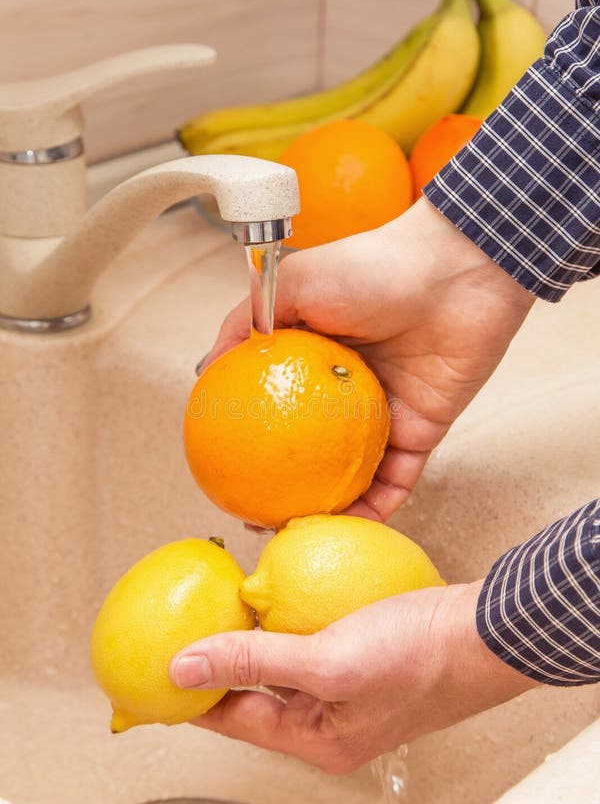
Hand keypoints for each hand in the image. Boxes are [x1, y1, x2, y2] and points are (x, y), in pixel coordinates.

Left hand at [170, 582, 535, 773]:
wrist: (486, 628)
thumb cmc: (422, 656)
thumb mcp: (327, 662)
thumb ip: (252, 662)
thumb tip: (185, 667)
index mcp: (320, 739)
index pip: (235, 720)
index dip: (192, 697)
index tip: (155, 678)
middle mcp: (331, 717)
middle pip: (255, 693)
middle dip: (219, 663)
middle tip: (182, 633)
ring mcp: (348, 683)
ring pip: (282, 662)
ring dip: (253, 636)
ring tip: (219, 609)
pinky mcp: (362, 650)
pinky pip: (310, 637)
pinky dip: (288, 617)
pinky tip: (275, 593)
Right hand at [202, 198, 534, 520]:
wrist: (453, 272)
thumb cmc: (372, 269)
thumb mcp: (293, 285)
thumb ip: (246, 324)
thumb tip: (205, 369)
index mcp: (318, 361)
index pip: (278, 410)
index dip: (253, 443)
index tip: (226, 471)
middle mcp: (348, 392)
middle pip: (313, 452)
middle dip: (287, 487)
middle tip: (257, 516)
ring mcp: (385, 416)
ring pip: (352, 476)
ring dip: (328, 508)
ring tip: (298, 534)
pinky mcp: (422, 433)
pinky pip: (396, 481)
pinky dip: (375, 508)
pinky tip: (349, 527)